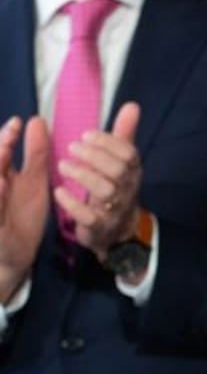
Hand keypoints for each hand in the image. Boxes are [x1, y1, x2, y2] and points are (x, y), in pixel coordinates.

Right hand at [0, 115, 50, 300]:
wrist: (18, 254)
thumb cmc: (22, 215)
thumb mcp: (34, 180)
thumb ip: (36, 153)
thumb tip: (36, 120)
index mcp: (2, 177)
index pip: (1, 153)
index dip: (6, 138)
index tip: (17, 123)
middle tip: (8, 136)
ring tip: (4, 154)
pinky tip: (2, 185)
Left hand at [53, 102, 142, 260]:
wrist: (118, 229)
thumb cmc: (115, 188)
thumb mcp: (121, 161)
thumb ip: (124, 134)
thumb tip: (132, 105)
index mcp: (133, 171)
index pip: (128, 154)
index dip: (107, 142)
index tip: (86, 135)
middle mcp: (127, 189)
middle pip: (118, 171)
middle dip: (93, 156)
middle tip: (71, 148)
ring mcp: (115, 209)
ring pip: (105, 191)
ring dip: (83, 175)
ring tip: (63, 166)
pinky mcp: (99, 226)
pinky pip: (89, 216)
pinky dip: (73, 203)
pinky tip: (60, 192)